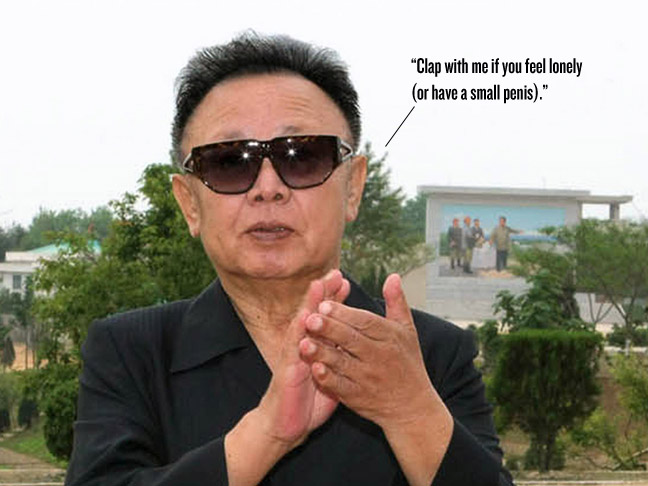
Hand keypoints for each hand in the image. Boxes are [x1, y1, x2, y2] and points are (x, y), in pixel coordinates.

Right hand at [256, 270, 349, 447]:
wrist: (284, 427)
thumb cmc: (307, 401)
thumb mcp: (328, 376)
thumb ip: (336, 358)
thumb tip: (352, 345)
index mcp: (314, 348)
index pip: (325, 319)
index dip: (334, 300)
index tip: (345, 281)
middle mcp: (302, 347)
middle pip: (313, 315)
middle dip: (323, 294)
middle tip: (334, 273)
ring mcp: (292, 357)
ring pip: (301, 326)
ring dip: (309, 305)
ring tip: (318, 286)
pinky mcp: (286, 371)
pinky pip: (292, 351)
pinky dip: (298, 333)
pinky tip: (303, 319)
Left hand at [299, 274, 444, 431]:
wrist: (412, 406)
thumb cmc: (408, 363)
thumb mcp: (406, 330)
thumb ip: (396, 303)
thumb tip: (393, 276)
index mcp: (389, 337)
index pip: (365, 322)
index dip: (344, 313)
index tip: (324, 303)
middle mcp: (379, 357)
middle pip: (351, 340)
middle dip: (329, 329)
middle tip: (309, 318)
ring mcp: (368, 378)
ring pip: (342, 362)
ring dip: (323, 353)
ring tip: (303, 342)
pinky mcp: (359, 397)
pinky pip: (341, 386)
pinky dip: (328, 378)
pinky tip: (314, 369)